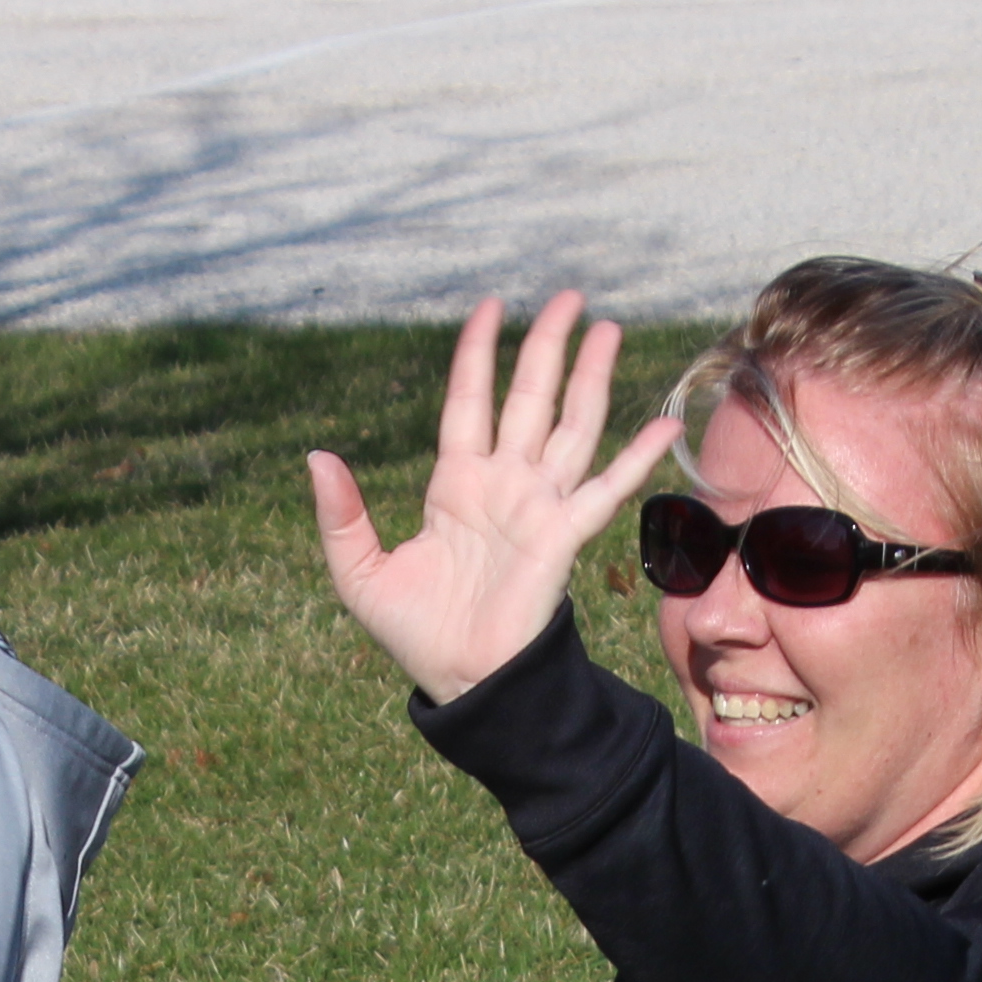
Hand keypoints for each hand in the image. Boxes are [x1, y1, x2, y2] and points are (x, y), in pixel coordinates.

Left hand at [306, 292, 679, 705]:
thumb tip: (317, 457)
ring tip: (606, 328)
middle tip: (570, 298)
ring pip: (570, 425)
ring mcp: (538, 506)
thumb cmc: (415, 633)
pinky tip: (664, 425)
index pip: (469, 401)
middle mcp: (503, 484)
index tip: (492, 307)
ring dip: (590, 377)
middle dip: (548, 346)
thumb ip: (340, 515)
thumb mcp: (359, 571)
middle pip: (530, 398)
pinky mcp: (562, 535)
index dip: (479, 354)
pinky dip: (636, 457)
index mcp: (455, 483)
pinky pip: (605, 489)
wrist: (460, 683)